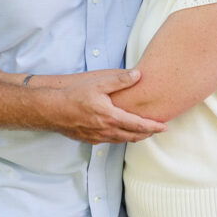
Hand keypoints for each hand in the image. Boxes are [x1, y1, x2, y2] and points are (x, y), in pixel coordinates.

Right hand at [52, 69, 166, 144]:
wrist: (51, 110)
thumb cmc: (73, 95)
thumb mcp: (98, 83)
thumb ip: (120, 80)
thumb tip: (138, 75)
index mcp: (111, 117)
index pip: (138, 125)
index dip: (153, 127)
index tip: (165, 127)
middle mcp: (107, 130)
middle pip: (133, 136)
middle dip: (147, 134)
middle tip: (157, 130)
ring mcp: (98, 137)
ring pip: (122, 140)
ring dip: (134, 136)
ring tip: (143, 132)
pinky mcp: (89, 140)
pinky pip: (110, 141)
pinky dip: (120, 137)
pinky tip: (120, 132)